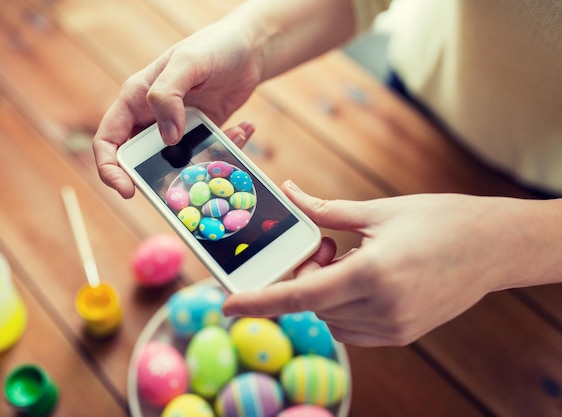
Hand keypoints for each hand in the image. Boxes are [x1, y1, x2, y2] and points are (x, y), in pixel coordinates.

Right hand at [93, 20, 262, 197]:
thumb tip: (168, 137)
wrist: (248, 48)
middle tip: (184, 185)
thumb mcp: (187, 63)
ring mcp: (177, 128)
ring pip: (177, 162)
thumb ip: (168, 95)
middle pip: (140, 160)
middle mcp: (151, 117)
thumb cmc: (213, 47)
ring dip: (202, 161)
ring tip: (231, 136)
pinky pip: (206, 153)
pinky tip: (243, 129)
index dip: (110, 169)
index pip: (108, 141)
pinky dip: (226, 148)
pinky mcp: (202, 134)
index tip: (127, 190)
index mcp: (135, 100)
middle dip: (160, 176)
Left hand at [223, 182, 544, 345]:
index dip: (260, 301)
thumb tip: (290, 193)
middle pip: (313, 304)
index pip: (302, 296)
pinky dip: (340, 305)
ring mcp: (394, 327)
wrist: (493, 246)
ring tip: (345, 257)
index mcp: (373, 275)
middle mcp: (382, 309)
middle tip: (321, 246)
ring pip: (330, 318)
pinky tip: (358, 276)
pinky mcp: (403, 334)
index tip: (227, 304)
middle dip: (303, 279)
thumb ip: (326, 210)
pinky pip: (352, 327)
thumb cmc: (439, 220)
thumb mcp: (378, 211)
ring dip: (322, 292)